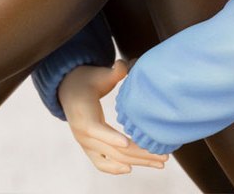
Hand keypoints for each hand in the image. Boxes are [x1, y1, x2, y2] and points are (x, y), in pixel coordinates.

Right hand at [58, 59, 169, 174]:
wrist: (69, 90)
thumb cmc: (87, 80)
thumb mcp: (99, 74)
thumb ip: (114, 71)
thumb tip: (128, 63)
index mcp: (83, 114)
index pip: (96, 129)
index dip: (111, 136)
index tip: (126, 142)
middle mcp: (83, 134)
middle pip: (113, 149)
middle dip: (140, 154)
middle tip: (164, 157)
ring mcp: (86, 144)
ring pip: (113, 159)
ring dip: (137, 162)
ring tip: (159, 163)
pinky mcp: (89, 149)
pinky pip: (102, 164)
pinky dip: (116, 169)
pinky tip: (132, 168)